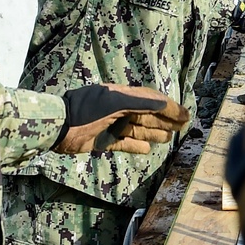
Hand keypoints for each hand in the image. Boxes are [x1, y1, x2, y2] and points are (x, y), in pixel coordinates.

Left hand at [56, 84, 189, 154]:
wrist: (59, 126)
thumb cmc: (86, 109)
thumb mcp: (113, 101)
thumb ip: (139, 102)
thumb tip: (163, 103)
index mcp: (123, 96)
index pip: (152, 100)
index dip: (170, 107)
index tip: (185, 114)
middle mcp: (120, 110)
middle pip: (148, 115)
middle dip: (166, 119)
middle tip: (184, 125)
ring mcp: (113, 126)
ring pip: (139, 129)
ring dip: (155, 132)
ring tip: (170, 136)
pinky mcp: (105, 142)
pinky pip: (125, 144)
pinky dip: (136, 145)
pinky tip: (147, 148)